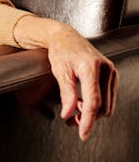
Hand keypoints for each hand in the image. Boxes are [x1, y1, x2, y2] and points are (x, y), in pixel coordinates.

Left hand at [46, 25, 117, 140]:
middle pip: (102, 105)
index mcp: (91, 67)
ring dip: (92, 112)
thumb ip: (66, 94)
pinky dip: (96, 104)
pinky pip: (108, 96)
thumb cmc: (61, 51)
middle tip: (70, 121)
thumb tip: (68, 113)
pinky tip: (82, 103)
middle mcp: (105, 69)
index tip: (83, 133)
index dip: (88, 120)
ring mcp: (110, 71)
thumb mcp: (60, 72)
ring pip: (107, 103)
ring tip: (74, 112)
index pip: (93, 101)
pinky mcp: (111, 74)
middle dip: (88, 117)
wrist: (66, 37)